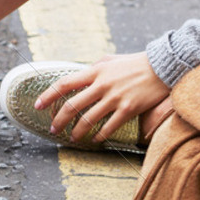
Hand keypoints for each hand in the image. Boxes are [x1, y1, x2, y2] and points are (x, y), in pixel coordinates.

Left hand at [35, 52, 169, 143]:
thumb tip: (79, 79)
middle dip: (59, 120)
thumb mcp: (110, 60)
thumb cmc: (134, 63)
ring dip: (77, 131)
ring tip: (72, 137)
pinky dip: (99, 135)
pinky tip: (95, 139)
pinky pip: (108, 127)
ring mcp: (115, 98)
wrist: (162, 67)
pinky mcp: (128, 109)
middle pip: (72, 106)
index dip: (48, 95)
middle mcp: (102, 85)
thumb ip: (93, 70)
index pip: (65, 84)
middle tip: (53, 129)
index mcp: (95, 71)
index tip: (37, 105)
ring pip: (88, 120)